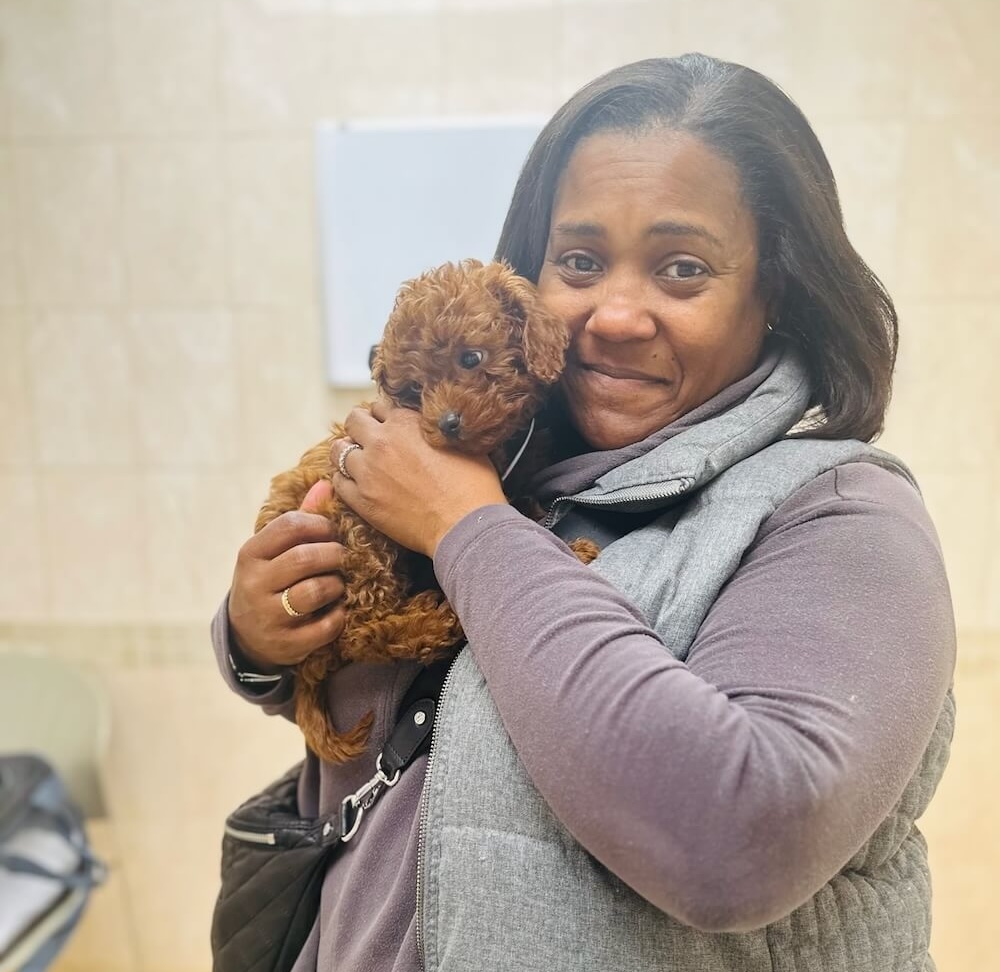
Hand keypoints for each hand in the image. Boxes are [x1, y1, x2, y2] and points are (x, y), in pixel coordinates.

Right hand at [227, 480, 347, 671]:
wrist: (248, 636)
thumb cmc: (270, 581)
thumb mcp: (274, 551)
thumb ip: (300, 519)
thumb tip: (326, 484)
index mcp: (250, 554)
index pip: (290, 525)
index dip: (321, 524)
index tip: (333, 532)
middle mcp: (254, 584)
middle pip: (306, 558)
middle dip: (335, 554)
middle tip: (345, 557)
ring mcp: (268, 617)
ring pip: (316, 591)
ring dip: (338, 585)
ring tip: (340, 583)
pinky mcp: (286, 644)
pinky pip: (325, 626)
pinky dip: (340, 616)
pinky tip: (339, 609)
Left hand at [334, 399, 507, 557]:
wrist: (464, 525)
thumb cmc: (473, 486)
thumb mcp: (459, 442)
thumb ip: (435, 428)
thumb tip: (432, 426)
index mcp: (405, 422)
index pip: (380, 406)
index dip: (385, 417)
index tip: (388, 427)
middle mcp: (381, 441)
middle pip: (354, 420)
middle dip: (360, 427)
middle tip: (368, 439)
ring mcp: (367, 471)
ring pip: (338, 449)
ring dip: (347, 451)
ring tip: (358, 461)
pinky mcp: (361, 500)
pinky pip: (338, 482)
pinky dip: (344, 478)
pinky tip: (355, 483)